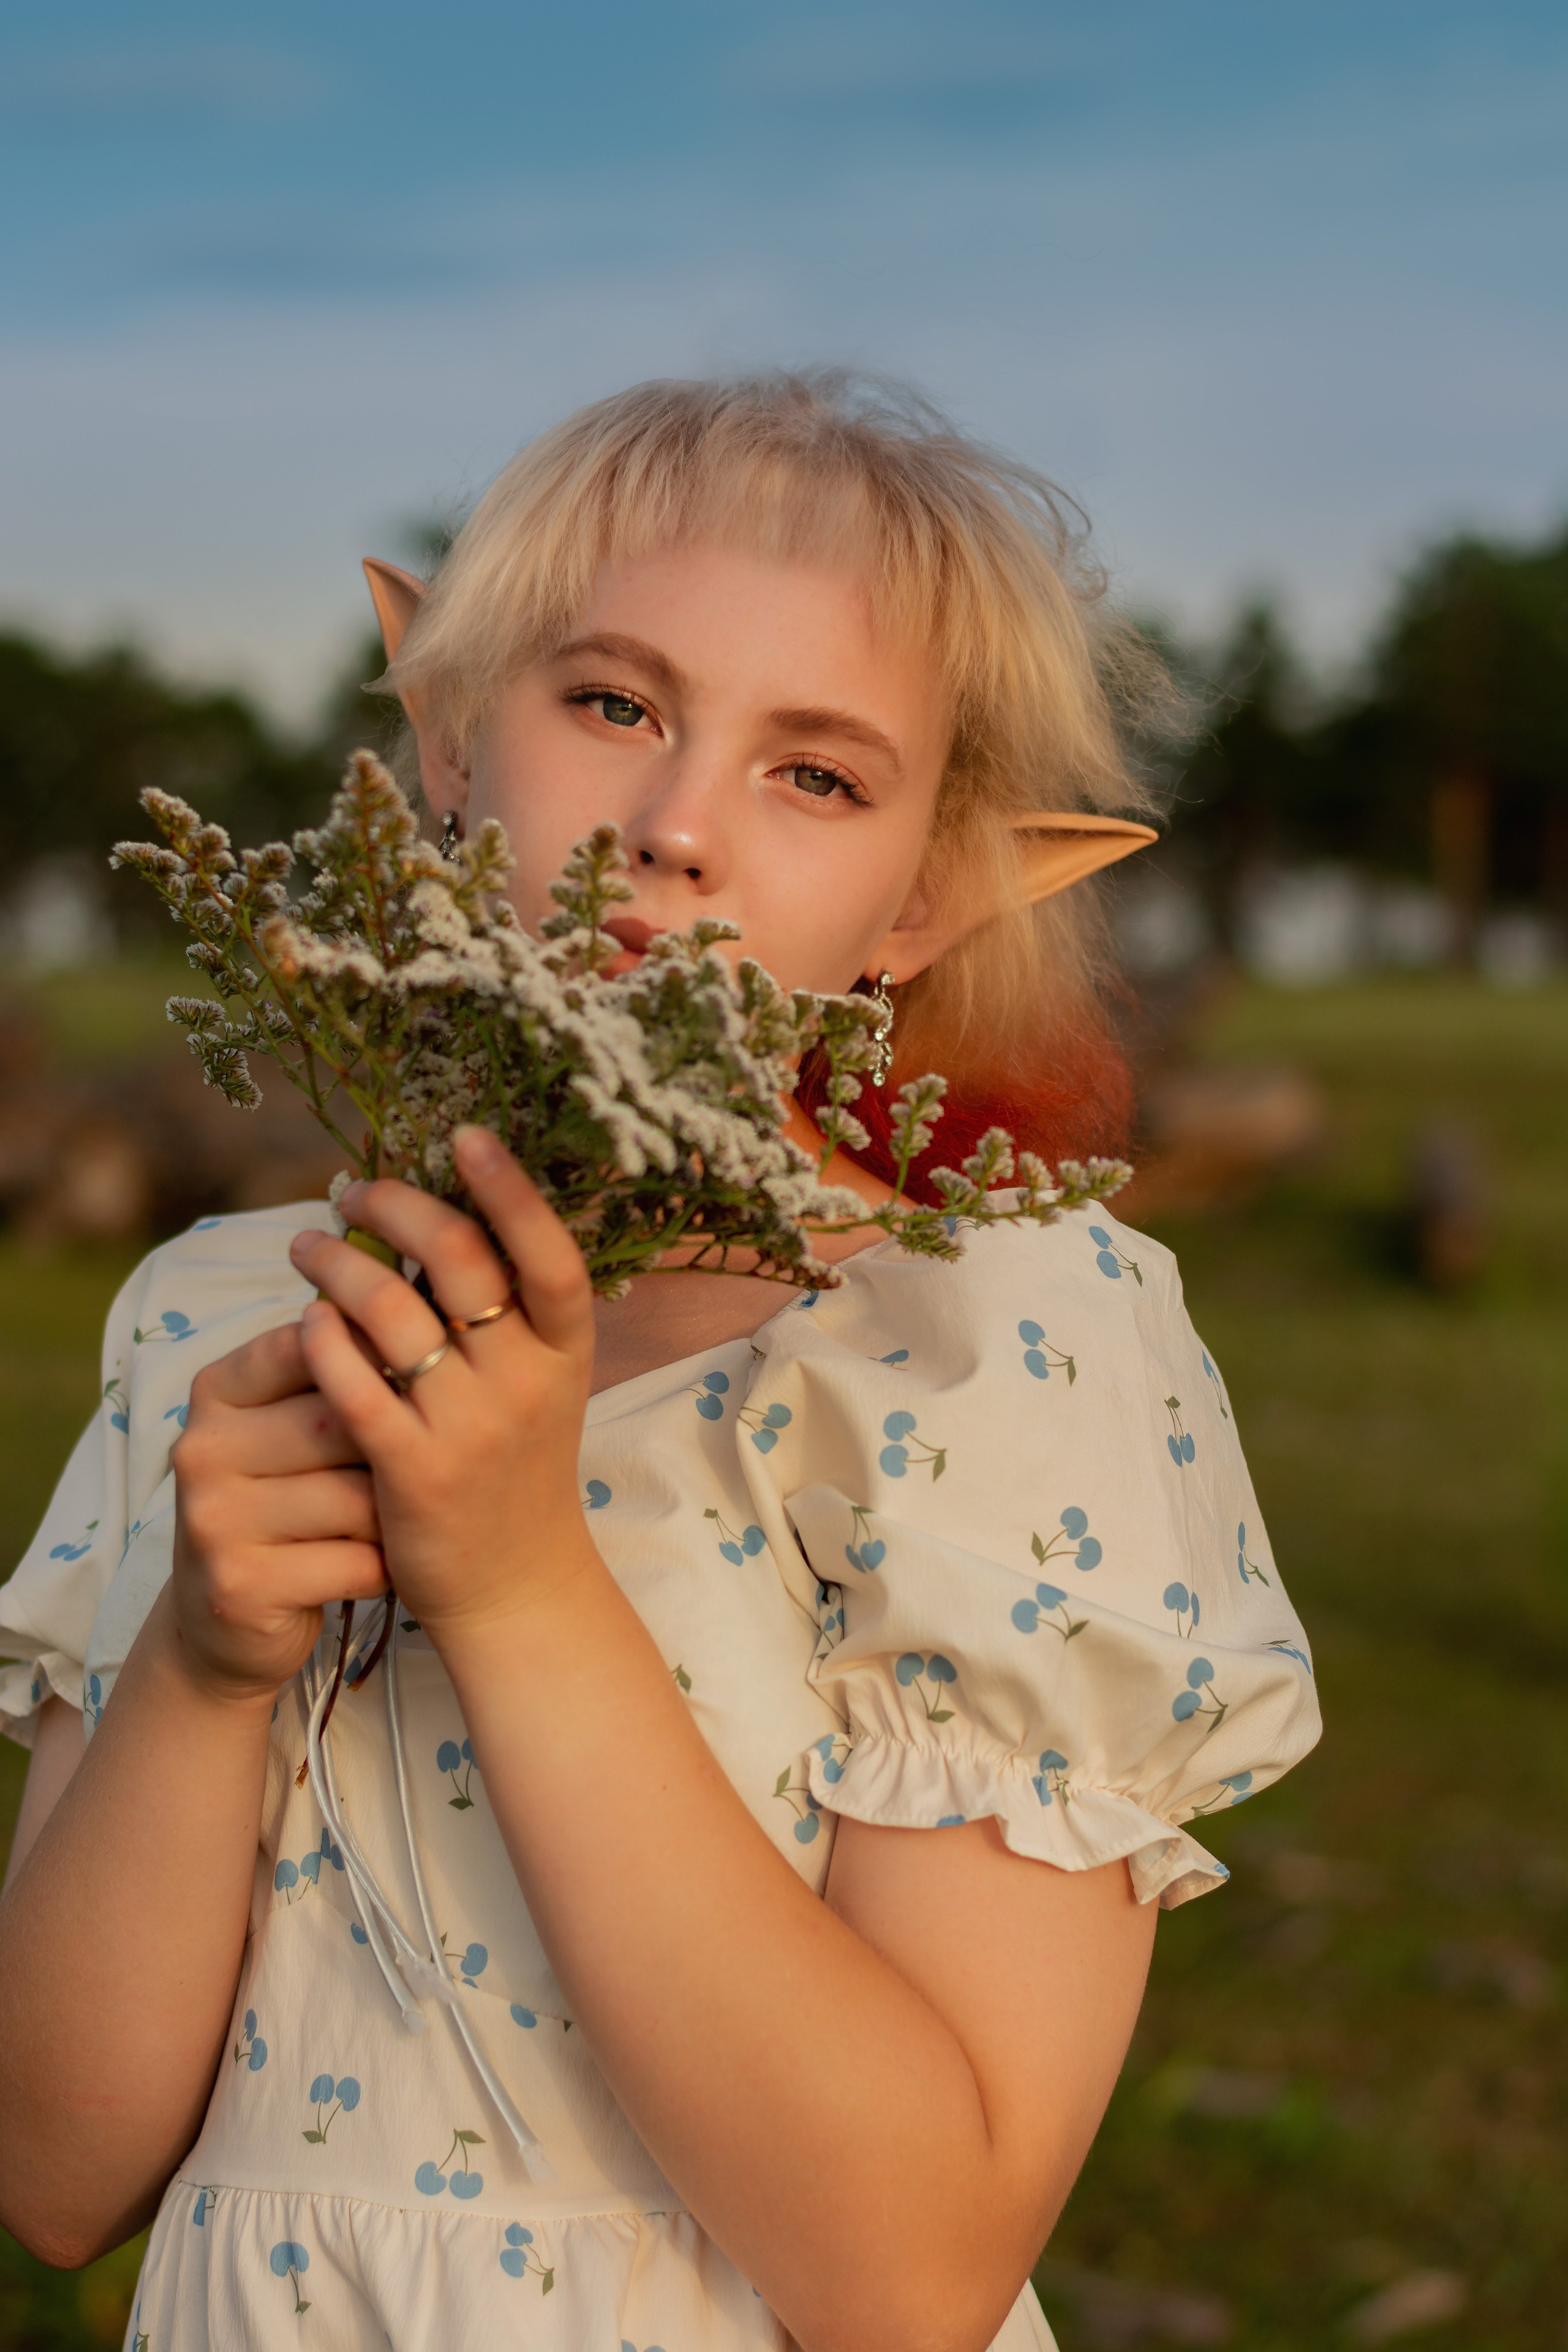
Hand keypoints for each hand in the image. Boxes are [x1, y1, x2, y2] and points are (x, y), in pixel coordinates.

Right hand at [169, 1323, 387, 1703]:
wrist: (226, 1623)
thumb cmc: (285, 1503)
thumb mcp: (291, 1428)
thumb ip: (336, 1370)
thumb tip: (425, 1306)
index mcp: (217, 1390)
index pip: (313, 1343)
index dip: (380, 1364)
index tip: (418, 1386)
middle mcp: (201, 1447)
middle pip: (343, 1421)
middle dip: (396, 1451)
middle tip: (419, 1470)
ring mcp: (212, 1519)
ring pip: (356, 1497)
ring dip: (394, 1516)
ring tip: (395, 1522)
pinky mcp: (238, 1586)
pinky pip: (355, 1562)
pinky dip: (383, 1567)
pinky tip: (376, 1567)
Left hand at [287, 1127, 598, 1642]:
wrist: (515, 1581)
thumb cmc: (515, 1464)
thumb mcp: (536, 1381)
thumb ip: (501, 1310)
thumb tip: (437, 1212)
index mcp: (565, 1349)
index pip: (548, 1253)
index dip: (510, 1189)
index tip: (465, 1136)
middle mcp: (527, 1381)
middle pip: (459, 1262)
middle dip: (396, 1208)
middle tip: (351, 1193)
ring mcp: (471, 1427)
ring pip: (392, 1314)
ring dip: (337, 1267)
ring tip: (305, 1249)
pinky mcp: (413, 1470)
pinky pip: (354, 1384)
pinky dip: (322, 1340)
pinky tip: (303, 1320)